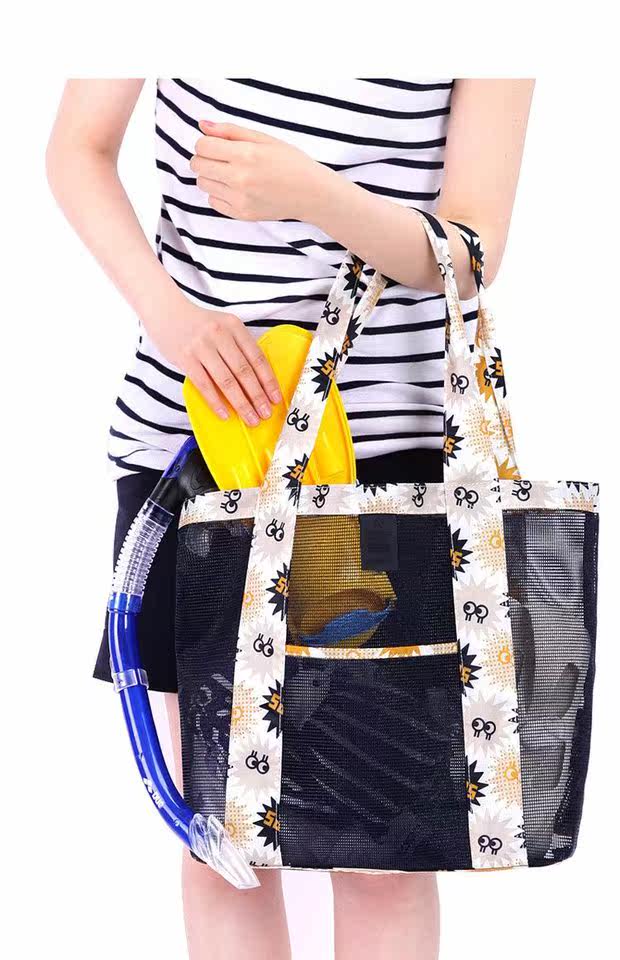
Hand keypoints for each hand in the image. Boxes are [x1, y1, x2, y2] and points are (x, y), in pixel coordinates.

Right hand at [144, 296, 281, 425]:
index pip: (257, 357)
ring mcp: (202, 346)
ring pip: (227, 380)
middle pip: (244, 371)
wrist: (165, 311)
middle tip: (265, 413)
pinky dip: (216, 402)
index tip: (275, 398)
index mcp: (234, 326)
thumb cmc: (198, 325)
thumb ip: (238, 347)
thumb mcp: (223, 327)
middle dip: (257, 396)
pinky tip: (225, 414)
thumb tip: (257, 381)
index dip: (268, 380)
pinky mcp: (185, 357)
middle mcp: (220, 334)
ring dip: (241, 403)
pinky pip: (204, 385)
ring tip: (250, 418)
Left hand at [190, 120, 330, 220]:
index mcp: (245, 155)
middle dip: (205, 158)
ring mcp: (239, 199)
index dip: (206, 143)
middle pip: (198, 165)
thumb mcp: (264, 138)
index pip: (202, 146)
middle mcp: (239, 178)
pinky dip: (218, 193)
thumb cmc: (290, 162)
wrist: (311, 193)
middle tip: (221, 158)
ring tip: (229, 173)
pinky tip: (235, 188)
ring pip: (202, 184)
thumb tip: (202, 125)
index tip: (216, 144)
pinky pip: (212, 201)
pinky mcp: (241, 214)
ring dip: (210, 176)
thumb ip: (231, 131)